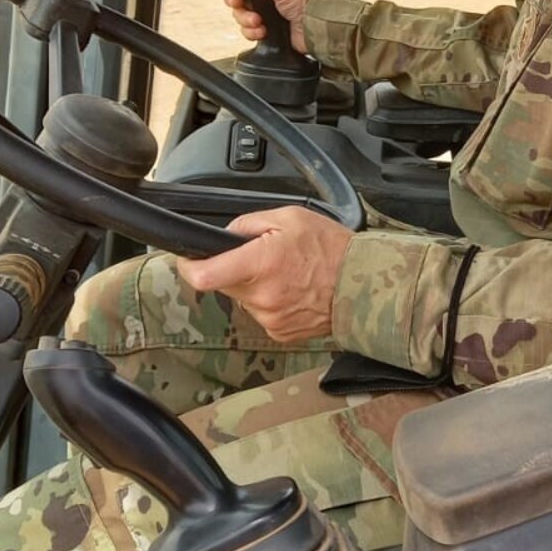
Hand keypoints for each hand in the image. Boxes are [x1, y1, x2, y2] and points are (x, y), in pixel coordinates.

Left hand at [178, 206, 353, 342]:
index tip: (187, 260)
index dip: (188, 266)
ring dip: (255, 287)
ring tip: (286, 275)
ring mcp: (270, 318)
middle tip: (262, 259)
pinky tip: (293, 292)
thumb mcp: (290, 217)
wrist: (364, 285)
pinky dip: (270, 303)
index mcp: (260, 263)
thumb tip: (226, 235)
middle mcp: (262, 295)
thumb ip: (249, 223)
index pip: (203, 275)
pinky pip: (262, 314)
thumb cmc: (332, 249)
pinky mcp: (279, 332)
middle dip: (234, 270)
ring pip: (244, 300)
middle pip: (224, 284)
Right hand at [220, 0, 312, 50]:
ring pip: (239, 10)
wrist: (317, 30)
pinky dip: (251, 31)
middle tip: (237, 2)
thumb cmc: (308, 4)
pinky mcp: (263, 24)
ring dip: (245, 18)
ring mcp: (263, 7)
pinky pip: (246, 27)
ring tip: (258, 21)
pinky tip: (262, 31)